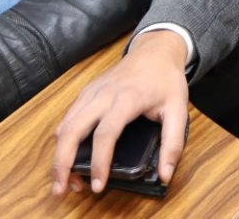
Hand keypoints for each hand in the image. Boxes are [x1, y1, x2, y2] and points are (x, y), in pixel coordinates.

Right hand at [51, 30, 190, 195]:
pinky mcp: (86, 92)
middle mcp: (102, 95)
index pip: (105, 134)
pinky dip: (62, 138)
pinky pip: (68, 117)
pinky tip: (66, 155)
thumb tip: (165, 174)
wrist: (154, 50)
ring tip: (62, 178)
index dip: (99, 162)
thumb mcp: (179, 110)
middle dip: (62, 161)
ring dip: (59, 153)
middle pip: (73, 129)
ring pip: (65, 124)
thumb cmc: (166, 80)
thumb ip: (173, 144)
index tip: (97, 185)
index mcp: (126, 99)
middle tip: (62, 187)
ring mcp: (91, 92)